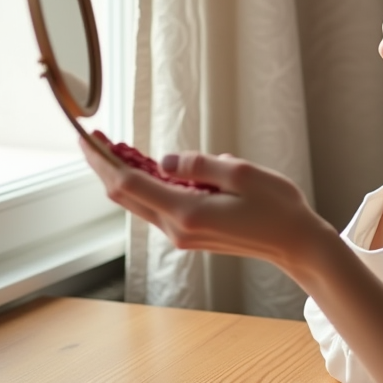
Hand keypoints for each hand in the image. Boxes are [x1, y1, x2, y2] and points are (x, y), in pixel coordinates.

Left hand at [79, 138, 331, 275]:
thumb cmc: (275, 207)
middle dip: (104, 166)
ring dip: (122, 175)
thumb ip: (198, 165)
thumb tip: (163, 161)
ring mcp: (182, 234)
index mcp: (187, 212)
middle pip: (125, 196)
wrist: (294, 244)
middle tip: (91, 138)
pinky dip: (143, 185)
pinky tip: (143, 168)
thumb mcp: (241, 173)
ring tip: (112, 148)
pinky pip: (156, 206)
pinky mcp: (190, 233)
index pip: (128, 184)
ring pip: (138, 202)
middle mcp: (177, 228)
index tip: (88, 138)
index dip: (103, 159)